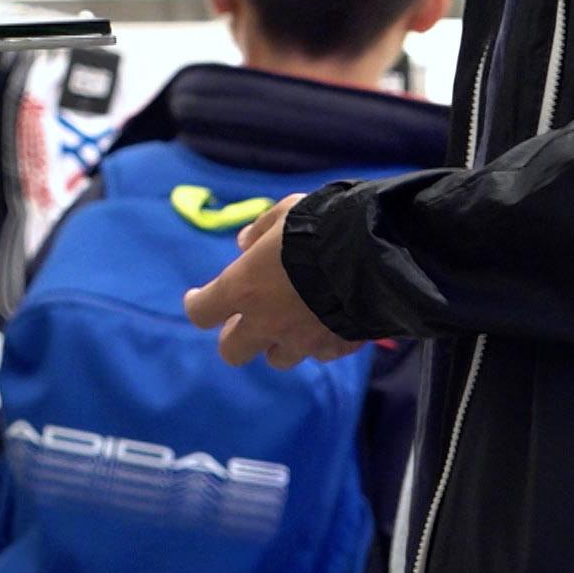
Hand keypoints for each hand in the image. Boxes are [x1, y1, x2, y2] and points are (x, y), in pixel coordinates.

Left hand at [183, 194, 363, 369]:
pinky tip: (326, 322)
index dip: (197, 304)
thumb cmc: (319, 227)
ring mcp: (301, 341)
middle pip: (232, 351)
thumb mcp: (284, 214)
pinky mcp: (335, 348)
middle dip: (236, 336)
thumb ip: (259, 231)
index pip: (200, 312)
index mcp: (242, 289)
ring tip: (289, 322)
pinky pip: (319, 354)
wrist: (376, 253)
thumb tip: (244, 244)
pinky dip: (318, 342)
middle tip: (245, 318)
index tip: (199, 297)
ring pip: (276, 359)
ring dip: (277, 343)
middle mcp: (266, 322)